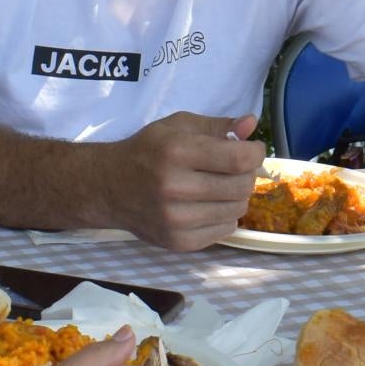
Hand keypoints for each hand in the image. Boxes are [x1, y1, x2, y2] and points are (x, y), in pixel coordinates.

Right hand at [96, 111, 260, 249]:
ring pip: (237, 209)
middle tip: (234, 168)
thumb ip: (216, 125)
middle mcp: (176, 188)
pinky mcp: (178, 242)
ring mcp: (176, 219)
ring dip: (237, 196)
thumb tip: (250, 124)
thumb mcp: (177, 126)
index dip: (255, 153)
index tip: (251, 150)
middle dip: (246, 174)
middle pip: (241, 186)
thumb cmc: (148, 151)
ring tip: (220, 185)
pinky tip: (208, 204)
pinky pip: (225, 230)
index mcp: (177, 153)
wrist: (109, 187)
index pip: (238, 159)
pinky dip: (225, 216)